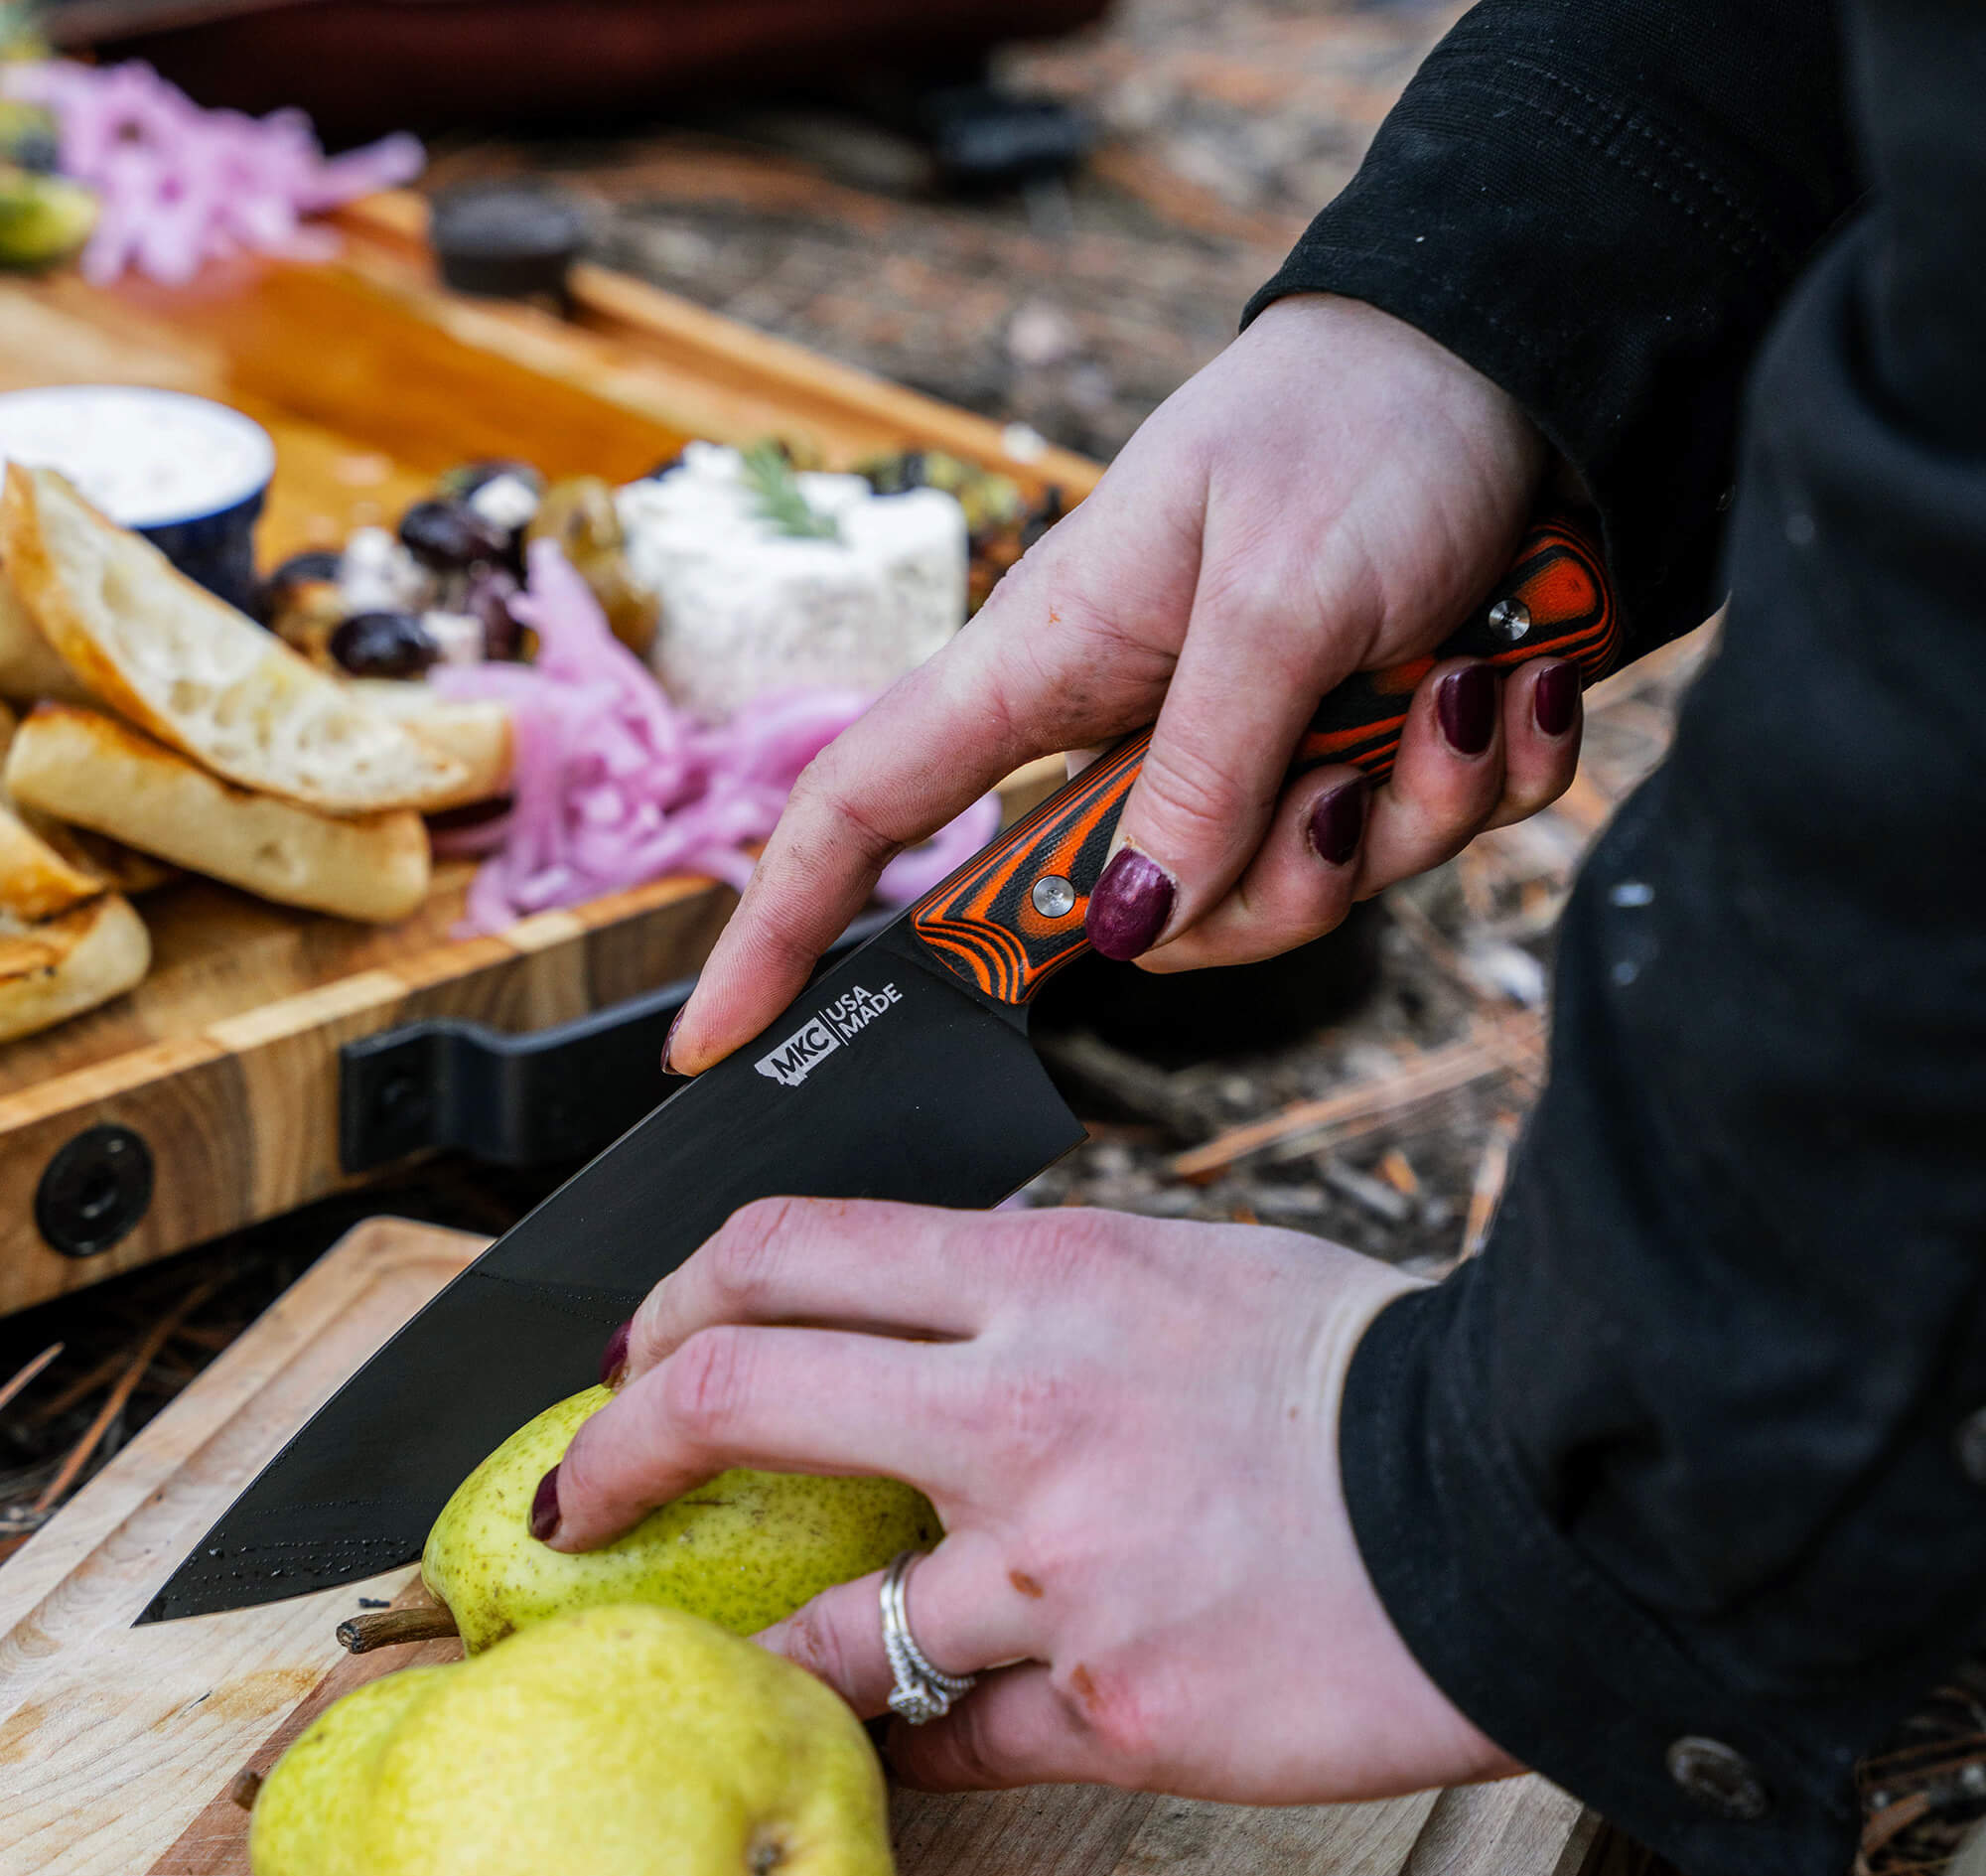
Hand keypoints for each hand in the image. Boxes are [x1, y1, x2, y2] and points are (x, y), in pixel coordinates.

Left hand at [540, 1200, 1519, 1801]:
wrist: (1521, 1505)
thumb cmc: (1360, 1370)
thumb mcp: (1185, 1276)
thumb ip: (1038, 1304)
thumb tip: (921, 1338)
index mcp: (1048, 1279)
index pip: (788, 1250)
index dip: (675, 1300)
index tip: (639, 1350)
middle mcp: (1024, 1415)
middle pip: (736, 1397)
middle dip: (616, 1454)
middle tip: (582, 1502)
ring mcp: (1057, 1574)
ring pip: (822, 1633)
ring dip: (761, 1649)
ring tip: (749, 1661)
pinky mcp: (1109, 1714)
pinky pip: (952, 1745)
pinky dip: (918, 1737)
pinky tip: (922, 1728)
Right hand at [667, 293, 1568, 1074]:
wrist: (1514, 367)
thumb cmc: (1360, 429)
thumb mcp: (1275, 596)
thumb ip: (1199, 771)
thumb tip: (1131, 925)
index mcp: (1050, 663)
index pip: (867, 808)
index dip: (782, 926)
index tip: (720, 1035)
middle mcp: (1129, 728)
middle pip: (1132, 914)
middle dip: (1269, 890)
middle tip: (1353, 782)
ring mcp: (1238, 755)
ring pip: (1281, 899)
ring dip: (1406, 816)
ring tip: (1463, 688)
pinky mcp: (1341, 758)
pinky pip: (1400, 851)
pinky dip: (1476, 781)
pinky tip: (1511, 684)